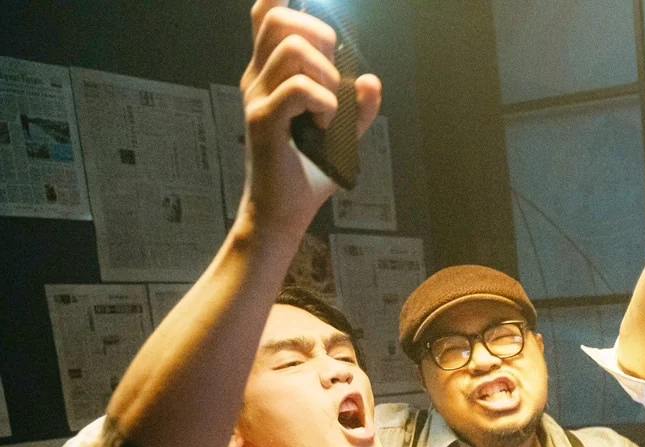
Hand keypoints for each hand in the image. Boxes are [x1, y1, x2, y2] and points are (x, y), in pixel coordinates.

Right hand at [239, 0, 381, 236]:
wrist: (283, 211)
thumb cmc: (307, 171)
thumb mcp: (340, 135)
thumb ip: (356, 108)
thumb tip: (371, 81)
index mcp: (271, 74)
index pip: (266, 18)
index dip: (278, 0)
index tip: (295, 0)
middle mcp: (259, 79)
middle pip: (280, 22)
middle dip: (319, 37)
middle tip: (332, 76)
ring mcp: (258, 97)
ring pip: (291, 49)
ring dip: (325, 74)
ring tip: (329, 107)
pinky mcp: (264, 121)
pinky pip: (299, 88)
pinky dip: (323, 101)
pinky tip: (324, 123)